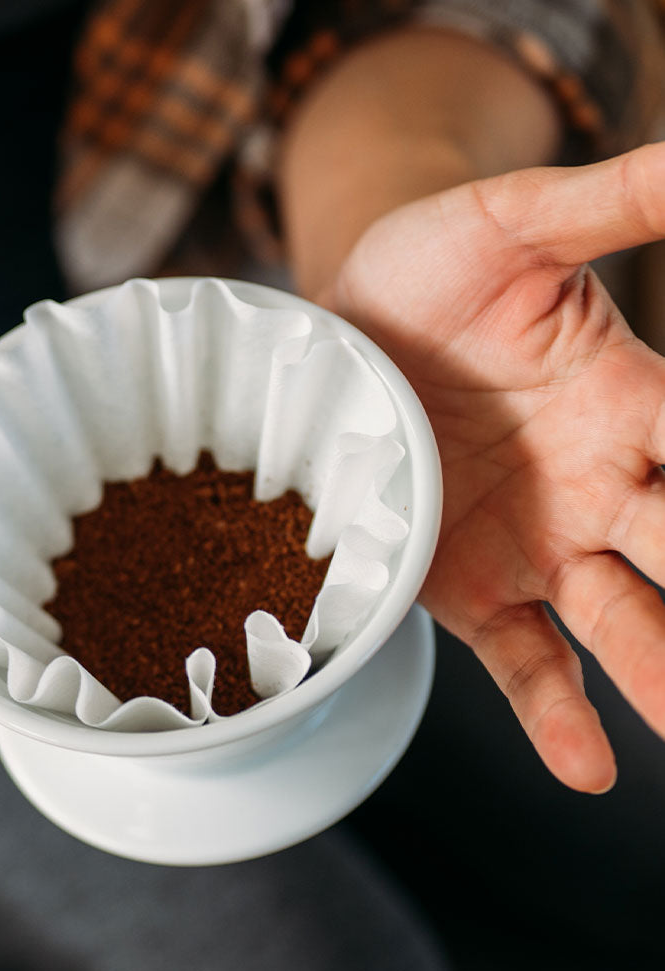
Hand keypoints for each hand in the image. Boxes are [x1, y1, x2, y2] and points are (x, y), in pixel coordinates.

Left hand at [325, 143, 664, 792]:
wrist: (339, 325)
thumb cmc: (429, 268)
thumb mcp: (513, 223)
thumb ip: (612, 200)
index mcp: (635, 401)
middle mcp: (606, 486)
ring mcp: (542, 546)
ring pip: (624, 622)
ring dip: (662, 675)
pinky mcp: (472, 589)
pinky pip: (526, 659)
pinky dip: (556, 714)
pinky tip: (589, 769)